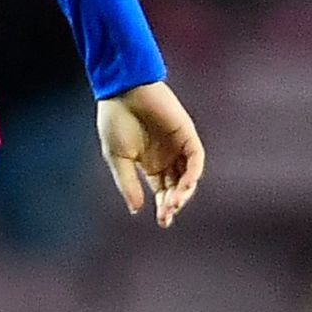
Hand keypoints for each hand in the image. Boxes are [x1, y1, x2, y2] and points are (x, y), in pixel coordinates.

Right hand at [98, 81, 205, 226]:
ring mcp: (178, 146)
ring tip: (173, 203)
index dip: (164, 208)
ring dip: (183, 192)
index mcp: (150, 165)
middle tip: (166, 215)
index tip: (162, 222)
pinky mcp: (186, 134)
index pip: (163, 192)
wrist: (123, 90)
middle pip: (176, 187)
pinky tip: (184, 186)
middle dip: (173, 204)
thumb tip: (136, 209)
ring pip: (188, 176)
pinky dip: (193, 173)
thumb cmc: (115, 120)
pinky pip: (196, 158)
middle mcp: (166, 158)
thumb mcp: (118, 158)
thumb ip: (127, 183)